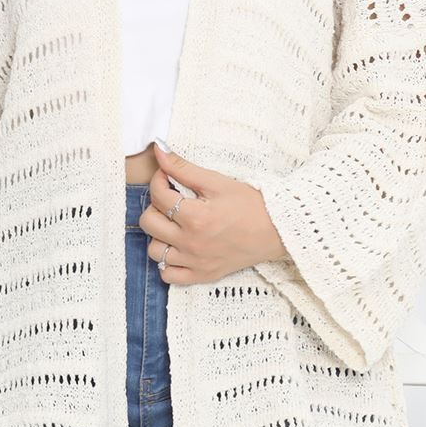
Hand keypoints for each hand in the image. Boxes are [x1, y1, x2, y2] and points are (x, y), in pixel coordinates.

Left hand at [139, 140, 289, 283]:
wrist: (276, 230)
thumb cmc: (250, 204)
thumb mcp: (217, 181)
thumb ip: (184, 168)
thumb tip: (158, 150)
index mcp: (195, 217)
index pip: (158, 195)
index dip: (159, 180)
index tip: (168, 177)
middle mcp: (191, 243)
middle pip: (149, 223)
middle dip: (156, 206)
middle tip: (171, 200)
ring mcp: (195, 262)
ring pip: (154, 251)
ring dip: (159, 235)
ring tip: (174, 225)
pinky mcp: (202, 276)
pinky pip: (169, 276)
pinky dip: (166, 264)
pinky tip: (177, 249)